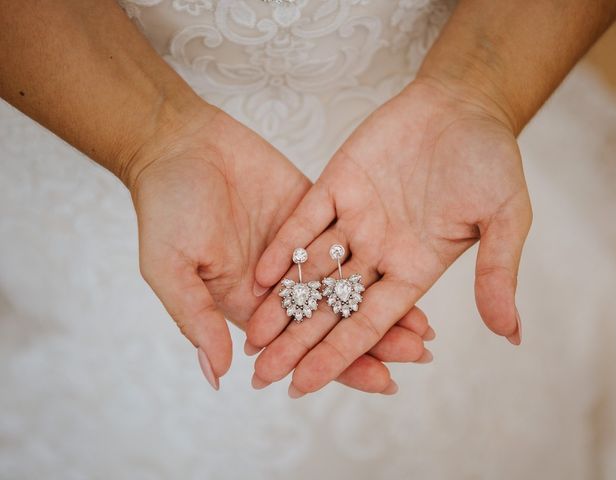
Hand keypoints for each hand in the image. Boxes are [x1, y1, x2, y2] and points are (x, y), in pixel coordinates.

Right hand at [127, 102, 432, 391]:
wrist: (178, 145)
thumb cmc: (166, 208)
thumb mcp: (173, 268)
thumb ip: (196, 319)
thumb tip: (219, 376)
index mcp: (249, 304)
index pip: (302, 345)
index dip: (339, 365)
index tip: (380, 382)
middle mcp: (280, 283)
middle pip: (334, 319)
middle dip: (374, 340)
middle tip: (416, 355)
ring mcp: (299, 247)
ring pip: (348, 282)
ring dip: (383, 302)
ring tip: (424, 324)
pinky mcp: (312, 209)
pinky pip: (348, 237)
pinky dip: (374, 255)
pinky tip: (407, 267)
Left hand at [250, 78, 531, 395]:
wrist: (463, 104)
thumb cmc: (491, 160)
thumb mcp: (504, 217)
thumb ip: (497, 272)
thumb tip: (511, 335)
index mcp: (414, 269)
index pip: (368, 323)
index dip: (337, 355)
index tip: (303, 385)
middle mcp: (378, 252)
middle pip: (330, 307)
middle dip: (297, 342)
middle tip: (261, 375)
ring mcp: (354, 220)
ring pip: (310, 270)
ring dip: (281, 302)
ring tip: (250, 335)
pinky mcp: (336, 184)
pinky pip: (305, 221)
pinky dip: (283, 247)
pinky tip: (260, 274)